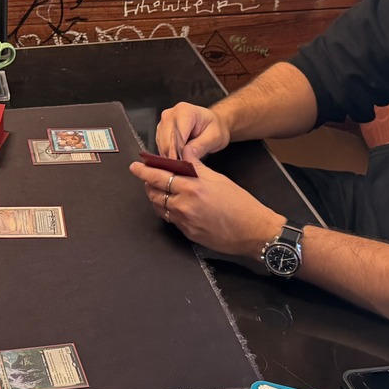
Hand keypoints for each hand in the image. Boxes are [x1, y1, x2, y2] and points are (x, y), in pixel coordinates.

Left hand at [130, 158, 278, 261]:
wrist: (253, 231)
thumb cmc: (241, 204)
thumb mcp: (219, 179)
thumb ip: (197, 167)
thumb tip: (184, 155)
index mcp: (193, 187)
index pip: (160, 176)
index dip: (145, 171)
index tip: (136, 166)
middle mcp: (185, 204)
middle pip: (155, 193)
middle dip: (147, 184)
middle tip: (145, 177)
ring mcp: (185, 221)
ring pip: (160, 207)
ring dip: (155, 197)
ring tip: (157, 189)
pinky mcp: (187, 233)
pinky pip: (170, 219)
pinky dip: (167, 210)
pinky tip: (171, 204)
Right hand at [156, 102, 230, 159]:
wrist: (212, 123)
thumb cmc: (215, 127)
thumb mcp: (214, 137)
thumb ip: (201, 145)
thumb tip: (187, 155)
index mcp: (184, 112)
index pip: (176, 136)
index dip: (179, 153)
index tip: (184, 166)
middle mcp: (170, 115)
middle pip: (166, 142)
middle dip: (174, 157)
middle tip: (184, 168)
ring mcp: (163, 122)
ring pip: (162, 146)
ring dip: (171, 157)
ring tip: (183, 164)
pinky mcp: (161, 131)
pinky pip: (161, 147)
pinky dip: (168, 155)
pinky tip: (179, 159)